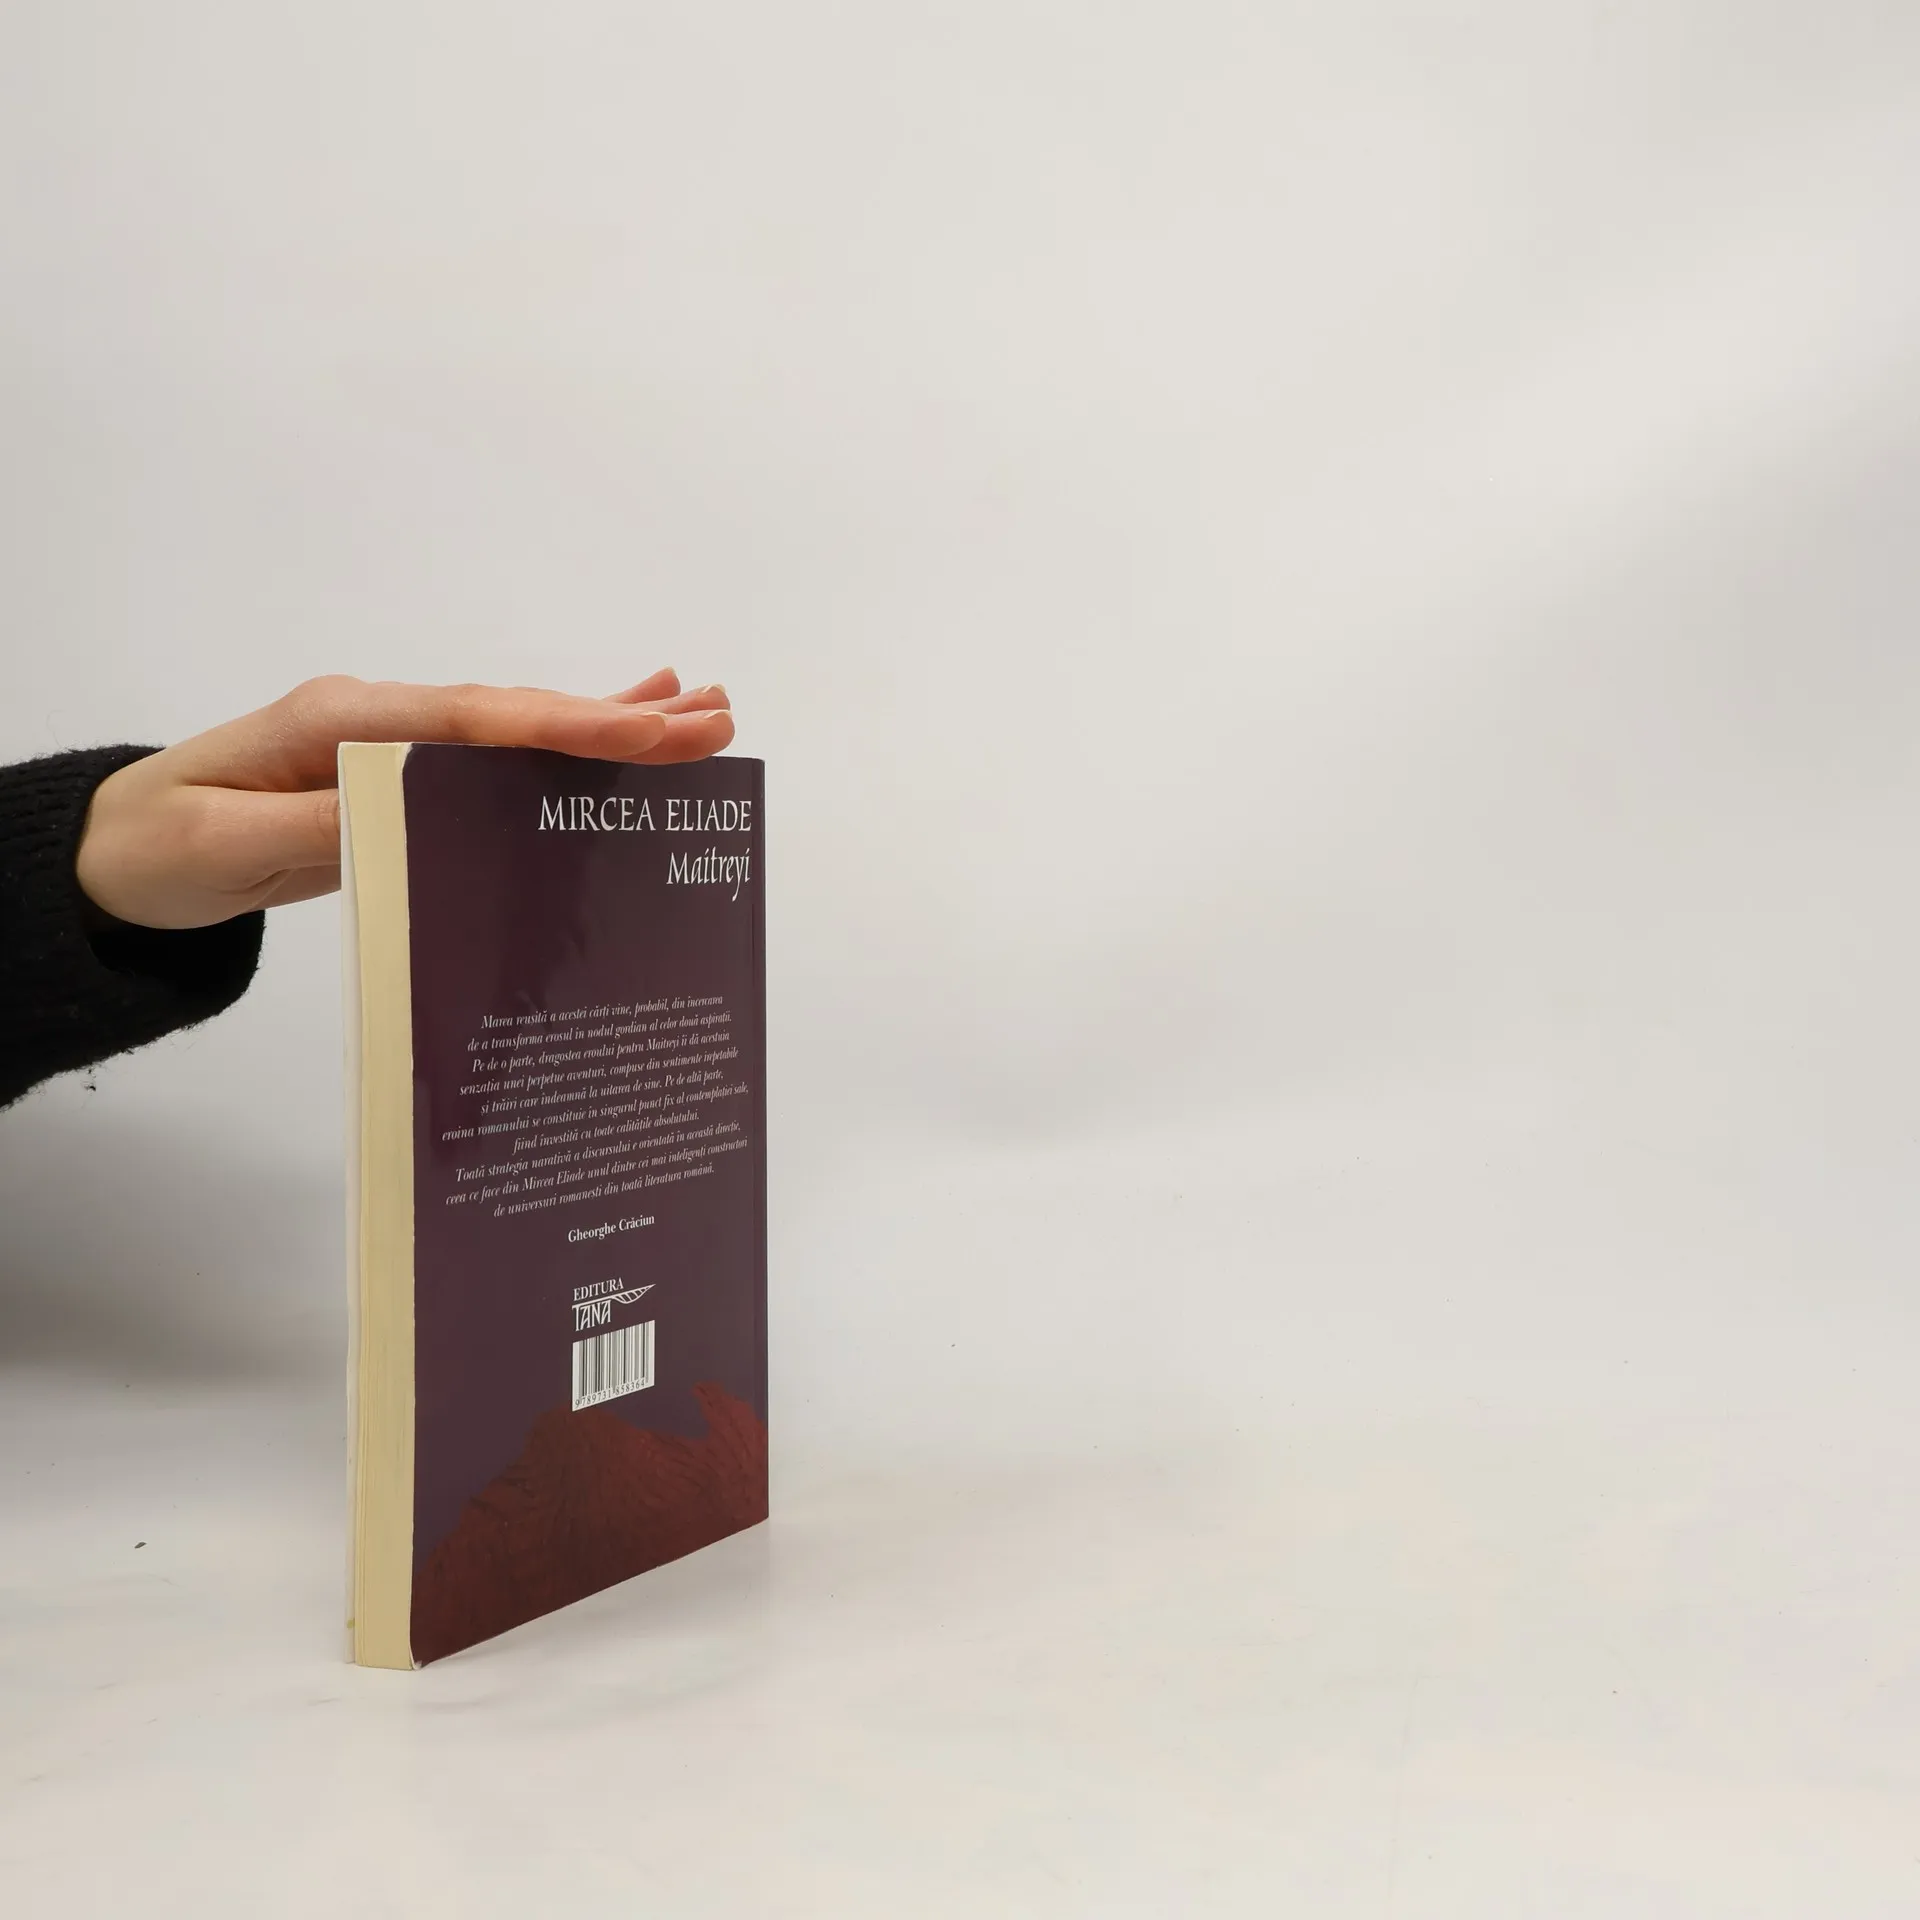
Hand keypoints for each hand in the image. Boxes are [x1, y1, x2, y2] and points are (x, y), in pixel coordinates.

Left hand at [75, 669, 732, 929]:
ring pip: (520, 731)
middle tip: (715, 720)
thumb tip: (419, 803)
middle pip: (518, 717)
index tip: (652, 733)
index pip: (479, 723)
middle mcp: (381, 720)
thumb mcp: (226, 843)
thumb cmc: (158, 847)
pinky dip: (562, 742)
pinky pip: (497, 759)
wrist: (113, 857)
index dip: (570, 727)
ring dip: (611, 722)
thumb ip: (324, 819)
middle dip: (619, 720)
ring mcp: (394, 745)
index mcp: (345, 722)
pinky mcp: (401, 779)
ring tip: (700, 712)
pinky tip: (616, 726)